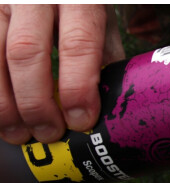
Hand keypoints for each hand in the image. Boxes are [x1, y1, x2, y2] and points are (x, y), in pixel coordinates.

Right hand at [0, 4, 124, 144]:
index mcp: (77, 0)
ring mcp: (1, 4)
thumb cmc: (80, 5)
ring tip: (19, 134)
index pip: (77, 44)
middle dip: (36, 103)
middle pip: (26, 53)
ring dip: (4, 104)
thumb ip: (105, 58)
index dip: (77, 88)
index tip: (81, 121)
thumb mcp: (102, 23)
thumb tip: (110, 109)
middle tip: (49, 134)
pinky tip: (2, 118)